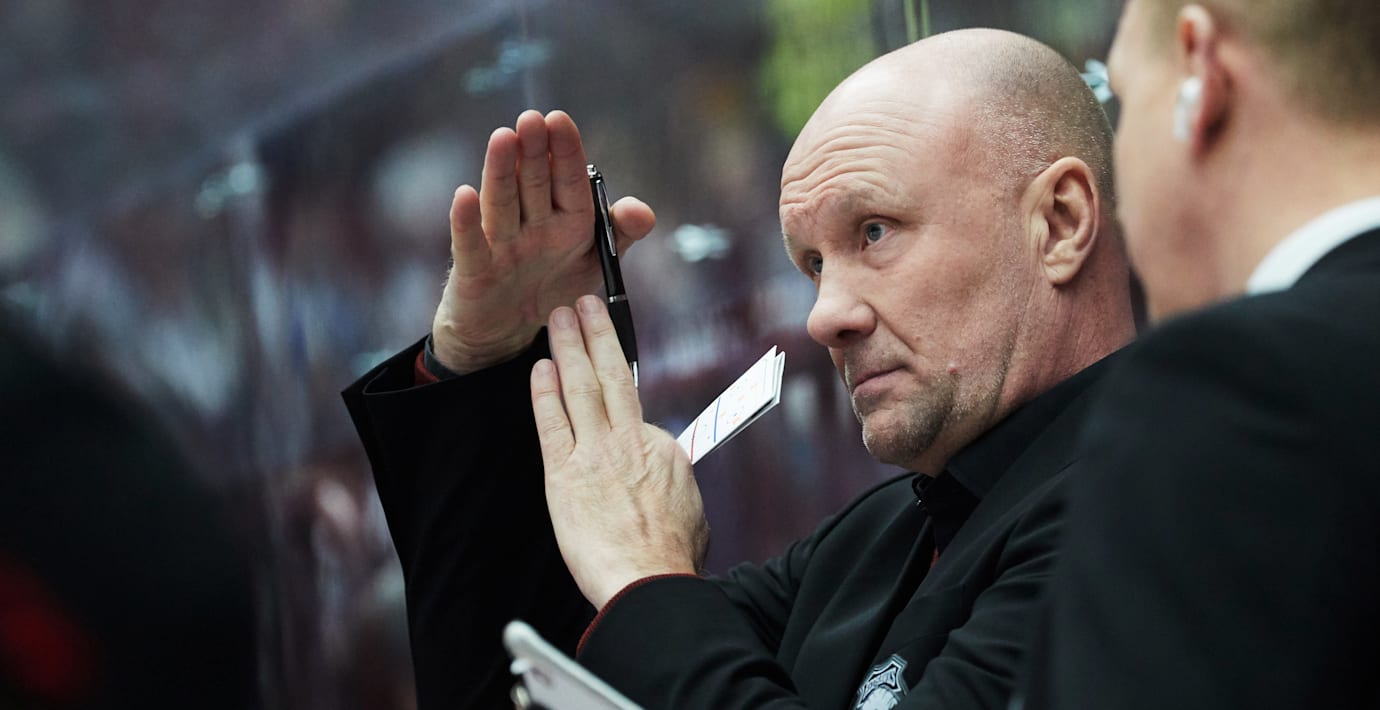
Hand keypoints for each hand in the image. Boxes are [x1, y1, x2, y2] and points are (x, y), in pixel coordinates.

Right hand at [432, 110, 655, 373]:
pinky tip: (465, 195)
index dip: (564, 151)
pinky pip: (471, 245)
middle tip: (532, 119)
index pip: (567, 180)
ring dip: (501, 172)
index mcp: (565, 219)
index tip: (559, 120)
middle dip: (534, 151)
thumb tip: (643, 211)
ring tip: (502, 138)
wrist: (508, 330)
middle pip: (532, 183)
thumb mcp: (594, 263)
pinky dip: (467, 222)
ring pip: (502, 203)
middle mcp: (531, 224)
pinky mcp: (475, 271)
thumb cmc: (552, 285)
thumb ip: (619, 234)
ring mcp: (501, 245)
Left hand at [530, 295, 708, 608]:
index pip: (634, 410)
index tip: (607, 363)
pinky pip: (552, 423)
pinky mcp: (564, 474)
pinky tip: (539, 368)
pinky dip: (544, 393)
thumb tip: (667, 477)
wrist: (648, 580)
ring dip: (568, 347)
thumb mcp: (689, 507)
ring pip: (580, 387)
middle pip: (610, 375)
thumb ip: (672, 480)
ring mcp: (595, 454)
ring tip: (558, 318)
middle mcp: (630, 441)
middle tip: (583, 302)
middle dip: (596, 334)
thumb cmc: (671, 556)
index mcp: (663, 448)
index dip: (619, 387)